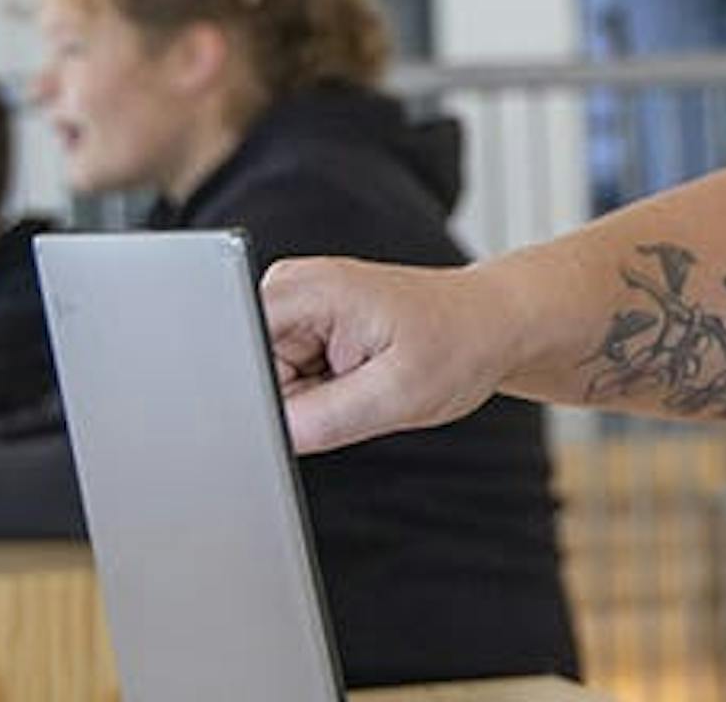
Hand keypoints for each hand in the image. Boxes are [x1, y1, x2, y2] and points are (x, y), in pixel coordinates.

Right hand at [261, 256, 522, 454]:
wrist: (488, 327)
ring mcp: (296, 309)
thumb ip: (325, 419)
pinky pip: (289, 383)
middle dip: (297, 402)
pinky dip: (322, 395)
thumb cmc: (458, 344)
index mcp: (307, 289)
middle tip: (356, 395)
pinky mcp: (304, 328)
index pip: (237, 349)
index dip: (256, 395)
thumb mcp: (398, 394)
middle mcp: (291, 289)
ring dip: (314, 400)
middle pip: (252, 374)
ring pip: (270, 386)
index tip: (309, 408)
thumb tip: (271, 436)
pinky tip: (357, 379)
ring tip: (364, 381)